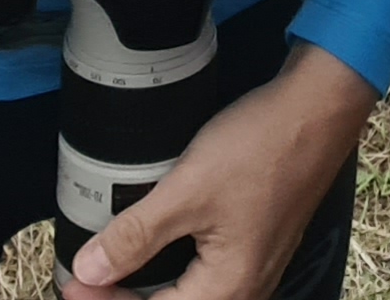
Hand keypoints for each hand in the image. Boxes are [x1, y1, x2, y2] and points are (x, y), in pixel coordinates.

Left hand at [65, 44, 378, 299]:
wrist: (318, 110)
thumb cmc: (261, 148)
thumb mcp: (188, 189)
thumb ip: (136, 235)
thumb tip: (89, 269)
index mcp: (229, 289)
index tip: (71, 282)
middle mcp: (246, 290)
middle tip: (82, 282)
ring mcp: (256, 270)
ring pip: (191, 299)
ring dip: (147, 292)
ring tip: (109, 275)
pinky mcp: (257, 248)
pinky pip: (207, 281)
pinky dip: (171, 277)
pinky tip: (153, 256)